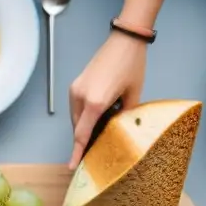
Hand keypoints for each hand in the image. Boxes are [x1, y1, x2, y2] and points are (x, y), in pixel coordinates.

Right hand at [68, 32, 147, 168]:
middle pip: (78, 128)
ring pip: (76, 118)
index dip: (77, 152)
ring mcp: (76, 89)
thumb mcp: (133, 96)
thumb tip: (120, 130)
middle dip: (84, 140)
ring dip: (85, 127)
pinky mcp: (76, 84)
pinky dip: (84, 116)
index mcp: (96, 102)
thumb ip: (124, 116)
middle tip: (96, 150)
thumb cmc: (132, 65)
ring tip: (101, 131)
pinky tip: (99, 116)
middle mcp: (80, 96)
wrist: (125, 39)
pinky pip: (77, 107)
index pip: (82, 135)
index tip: (72, 166)